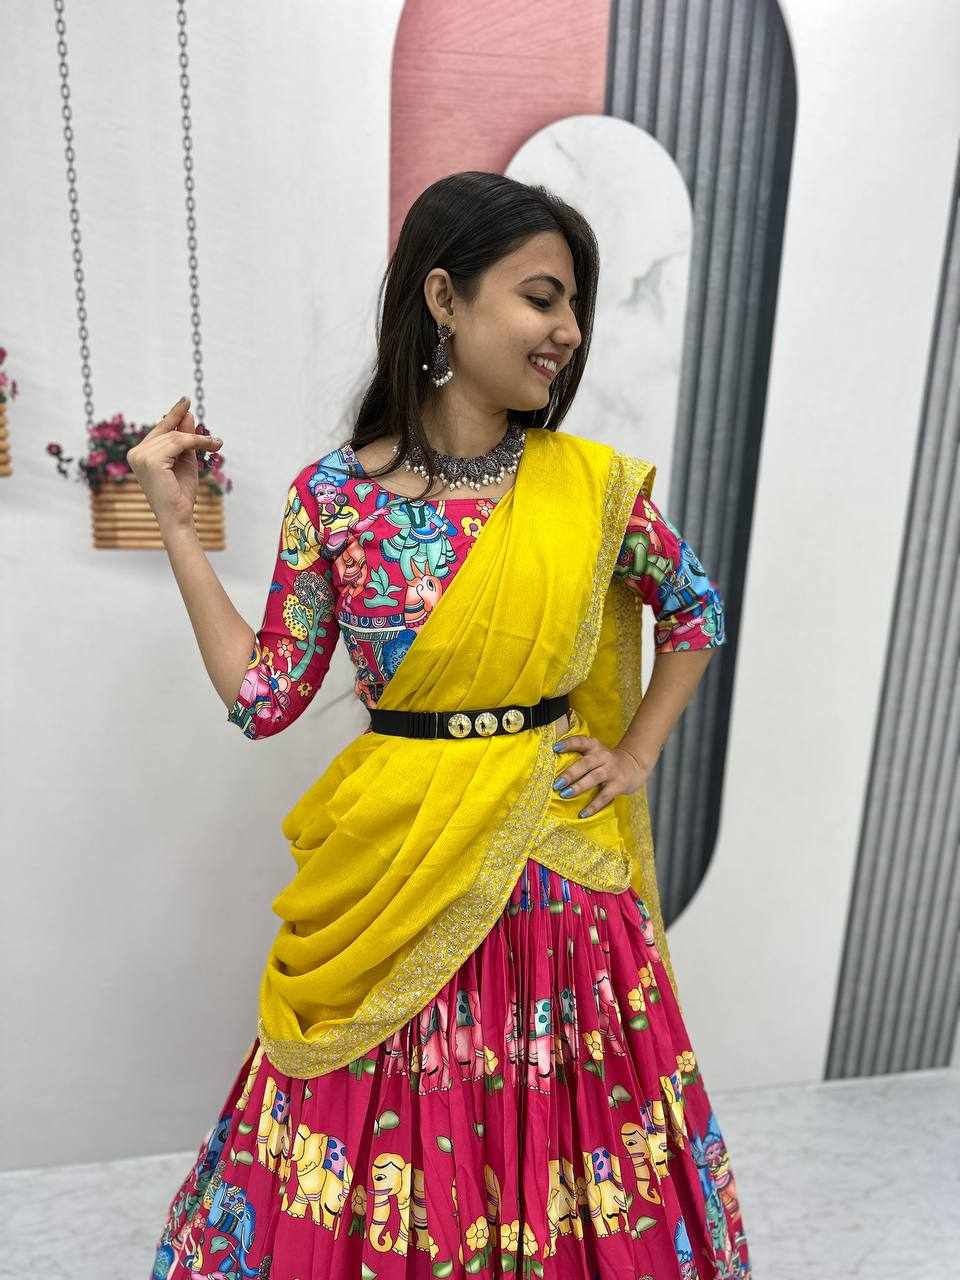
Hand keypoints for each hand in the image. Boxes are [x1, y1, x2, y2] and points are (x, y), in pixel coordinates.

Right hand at [126, 396, 222, 530]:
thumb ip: (185, 438)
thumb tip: (188, 414)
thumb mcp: (185, 459)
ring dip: (199, 438)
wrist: (179, 516)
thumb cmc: (181, 493)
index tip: (186, 401)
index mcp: (140, 453)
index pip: (159, 430)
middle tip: (210, 432)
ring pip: (176, 436)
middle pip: (168, 431)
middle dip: (190, 430)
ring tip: (216, 443)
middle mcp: (136, 453)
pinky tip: (212, 445)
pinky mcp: (151, 460)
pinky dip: (197, 442)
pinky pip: (179, 442)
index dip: (173, 415)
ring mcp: (141, 456)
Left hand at [553, 731, 651, 817]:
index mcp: (595, 747)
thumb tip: (552, 767)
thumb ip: (579, 755)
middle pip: (585, 763)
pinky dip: (593, 805)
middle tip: (557, 783)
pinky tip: (582, 813)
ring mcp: (612, 771)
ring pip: (594, 777)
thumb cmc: (606, 761)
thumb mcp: (595, 752)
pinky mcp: (619, 784)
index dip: (568, 743)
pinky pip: (605, 796)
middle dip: (570, 773)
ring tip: (565, 794)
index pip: (581, 742)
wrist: (634, 765)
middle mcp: (603, 757)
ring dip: (579, 786)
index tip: (555, 747)